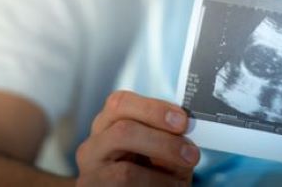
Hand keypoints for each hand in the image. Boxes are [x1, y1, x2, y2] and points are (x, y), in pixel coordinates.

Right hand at [75, 90, 199, 186]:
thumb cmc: (142, 169)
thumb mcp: (151, 146)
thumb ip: (163, 135)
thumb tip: (185, 134)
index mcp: (105, 124)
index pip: (120, 103)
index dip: (154, 109)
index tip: (182, 121)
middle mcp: (92, 147)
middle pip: (123, 132)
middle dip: (163, 142)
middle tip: (190, 154)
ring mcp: (91, 175)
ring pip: (126, 172)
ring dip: (162, 177)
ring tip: (181, 180)